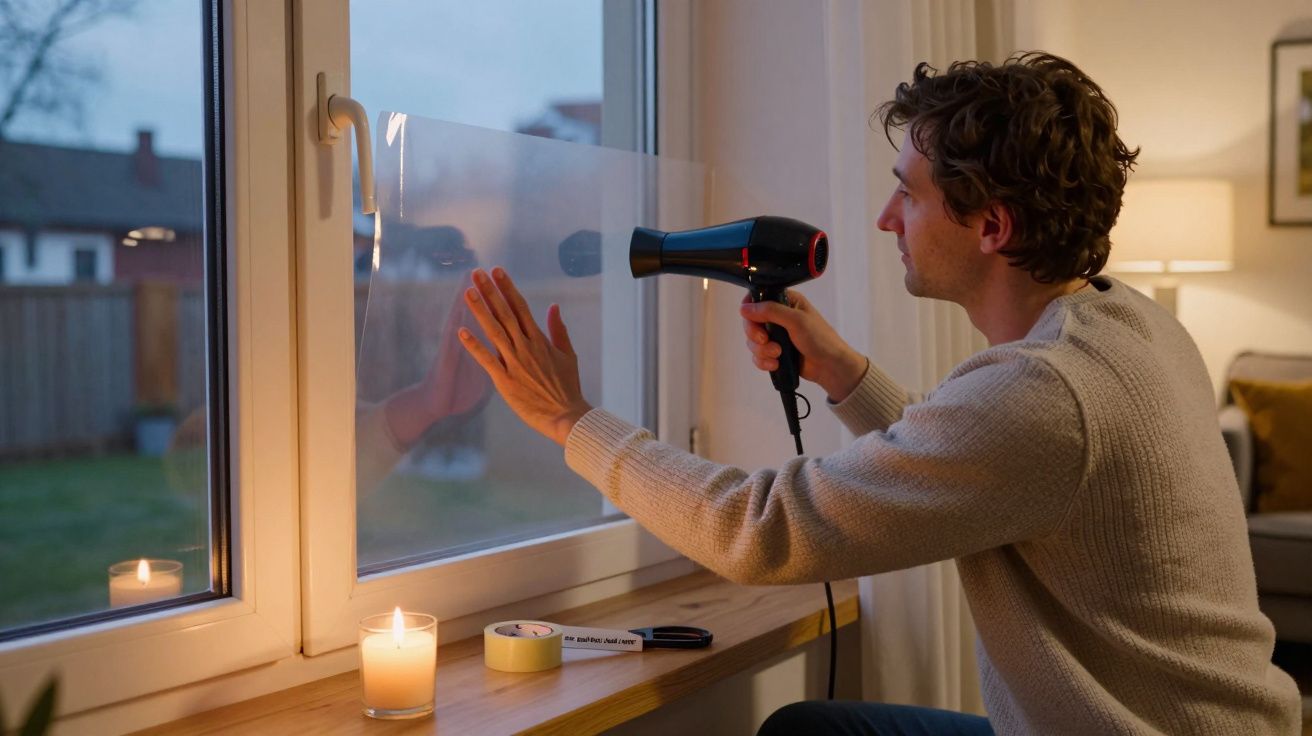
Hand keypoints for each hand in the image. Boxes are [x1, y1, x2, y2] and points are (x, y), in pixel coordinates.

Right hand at [383, 275, 492, 446]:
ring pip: (460, 327)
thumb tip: (505, 335)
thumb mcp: (481, 366)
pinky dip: (457, 342)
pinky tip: (458, 328)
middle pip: (478, 315)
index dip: (499, 297)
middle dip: (482, 294)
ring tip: (467, 290)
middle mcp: (467, 342)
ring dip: (466, 311)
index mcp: (485, 344)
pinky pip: (452, 354)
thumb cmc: (460, 388)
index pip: (494, 316)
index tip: (501, 275)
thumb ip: (493, 348)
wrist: (435, 403)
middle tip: (480, 271)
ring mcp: (456, 352)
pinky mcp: (448, 368)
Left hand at [458, 267, 592, 446]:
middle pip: (505, 313)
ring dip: (480, 310)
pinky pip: (486, 360)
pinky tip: (461, 331)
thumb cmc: (568, 387)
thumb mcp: (568, 355)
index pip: (521, 307)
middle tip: (476, 273)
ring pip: (494, 331)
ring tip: (468, 292)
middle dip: (490, 291)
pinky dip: (474, 345)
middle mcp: (526, 347)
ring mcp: (515, 363)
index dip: (507, 287)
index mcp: (540, 340)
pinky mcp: (505, 381)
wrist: (566, 416)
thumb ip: (558, 330)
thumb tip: (554, 306)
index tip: (497, 271)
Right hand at [740, 290, 866, 402]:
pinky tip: (775, 364)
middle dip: (755, 334)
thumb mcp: (796, 320)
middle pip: (751, 322)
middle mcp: (779, 316)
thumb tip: (745, 308)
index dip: (750, 309)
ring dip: (762, 350)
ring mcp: (777, 335)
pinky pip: (758, 356)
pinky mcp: (775, 352)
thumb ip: (770, 311)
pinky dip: (763, 361)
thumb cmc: (821, 340)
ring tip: (777, 354)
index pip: (758, 299)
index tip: (751, 320)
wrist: (830, 367)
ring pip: (753, 341)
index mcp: (787, 301)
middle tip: (765, 340)